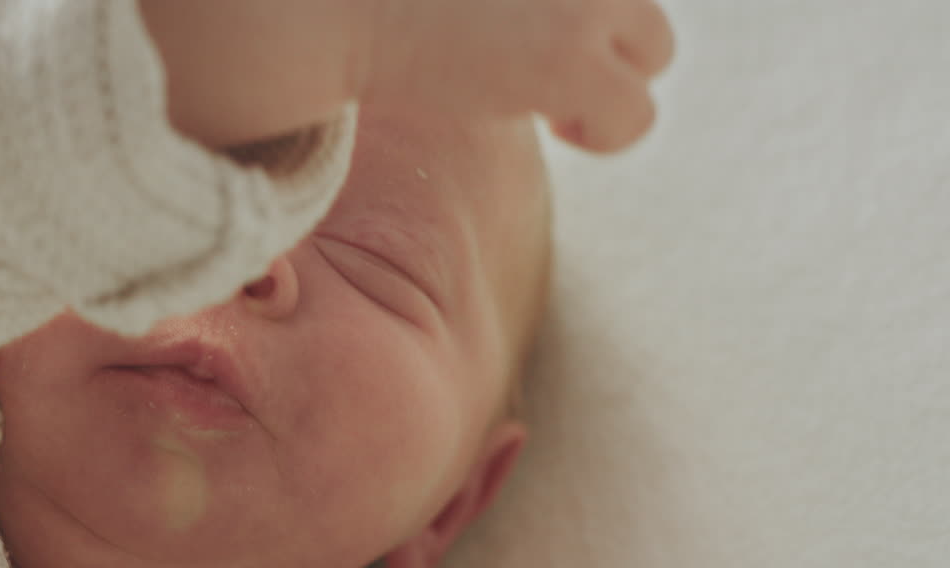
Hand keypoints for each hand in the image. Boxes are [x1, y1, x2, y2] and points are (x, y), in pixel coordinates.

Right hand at [367, 0, 674, 152]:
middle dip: (606, 43)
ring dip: (608, 85)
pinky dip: (602, 133)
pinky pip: (636, 113)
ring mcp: (583, 1)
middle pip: (645, 4)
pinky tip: (550, 125)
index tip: (521, 34)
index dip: (575, 14)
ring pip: (657, 52)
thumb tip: (522, 26)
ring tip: (546, 102)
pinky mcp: (567, 58)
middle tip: (538, 72)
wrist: (332, 8)